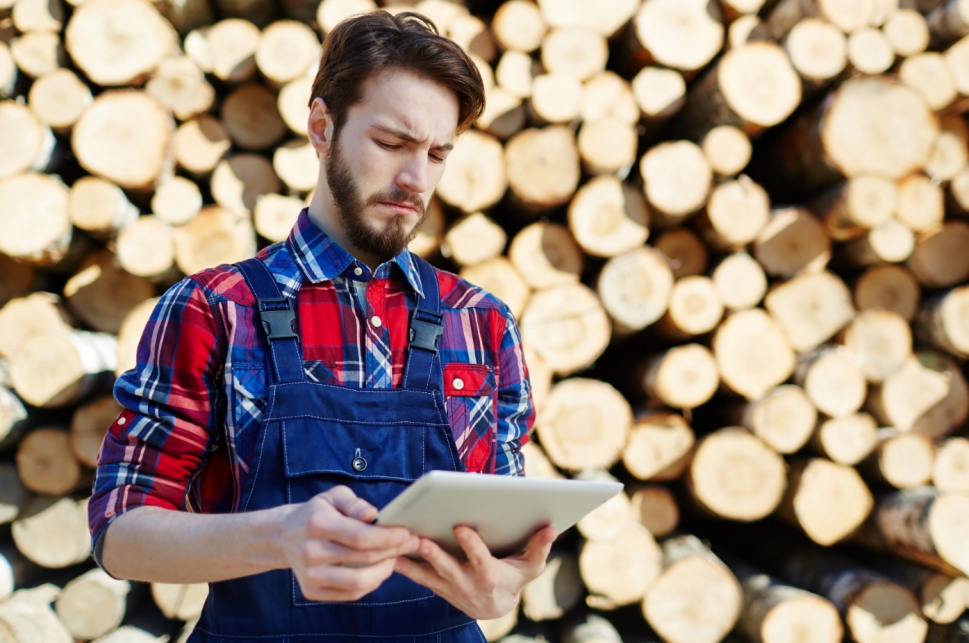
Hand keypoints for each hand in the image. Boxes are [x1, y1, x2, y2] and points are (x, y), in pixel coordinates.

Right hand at [277, 485, 419, 601]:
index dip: (388, 537)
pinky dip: (370, 583)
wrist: (283, 536)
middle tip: (410, 543)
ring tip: (394, 558)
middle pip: (364, 558)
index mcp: (317, 524)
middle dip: (394, 551)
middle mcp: (310, 552)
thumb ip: (355, 504)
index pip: (360, 536)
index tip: (406, 532)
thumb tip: (373, 515)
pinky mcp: (311, 591)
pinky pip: (350, 593)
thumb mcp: (333, 497)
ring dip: (384, 571)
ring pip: (358, 582)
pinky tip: (378, 569)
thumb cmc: (317, 513)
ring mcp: (310, 575)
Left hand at [393, 524, 557, 619]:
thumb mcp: (531, 567)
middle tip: (418, 538)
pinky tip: (386, 553)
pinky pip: (418, 577)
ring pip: (427, 575)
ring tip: (393, 547)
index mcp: (491, 576)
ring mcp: (450, 588)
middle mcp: (468, 584)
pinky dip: (403, 566)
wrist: (496, 607)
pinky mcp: (438, 587)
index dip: (471, 544)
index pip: (480, 559)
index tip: (460, 526)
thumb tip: (551, 527)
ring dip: (410, 561)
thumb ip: (539, 547)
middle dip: (433, 554)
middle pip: (448, 568)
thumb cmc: (515, 579)